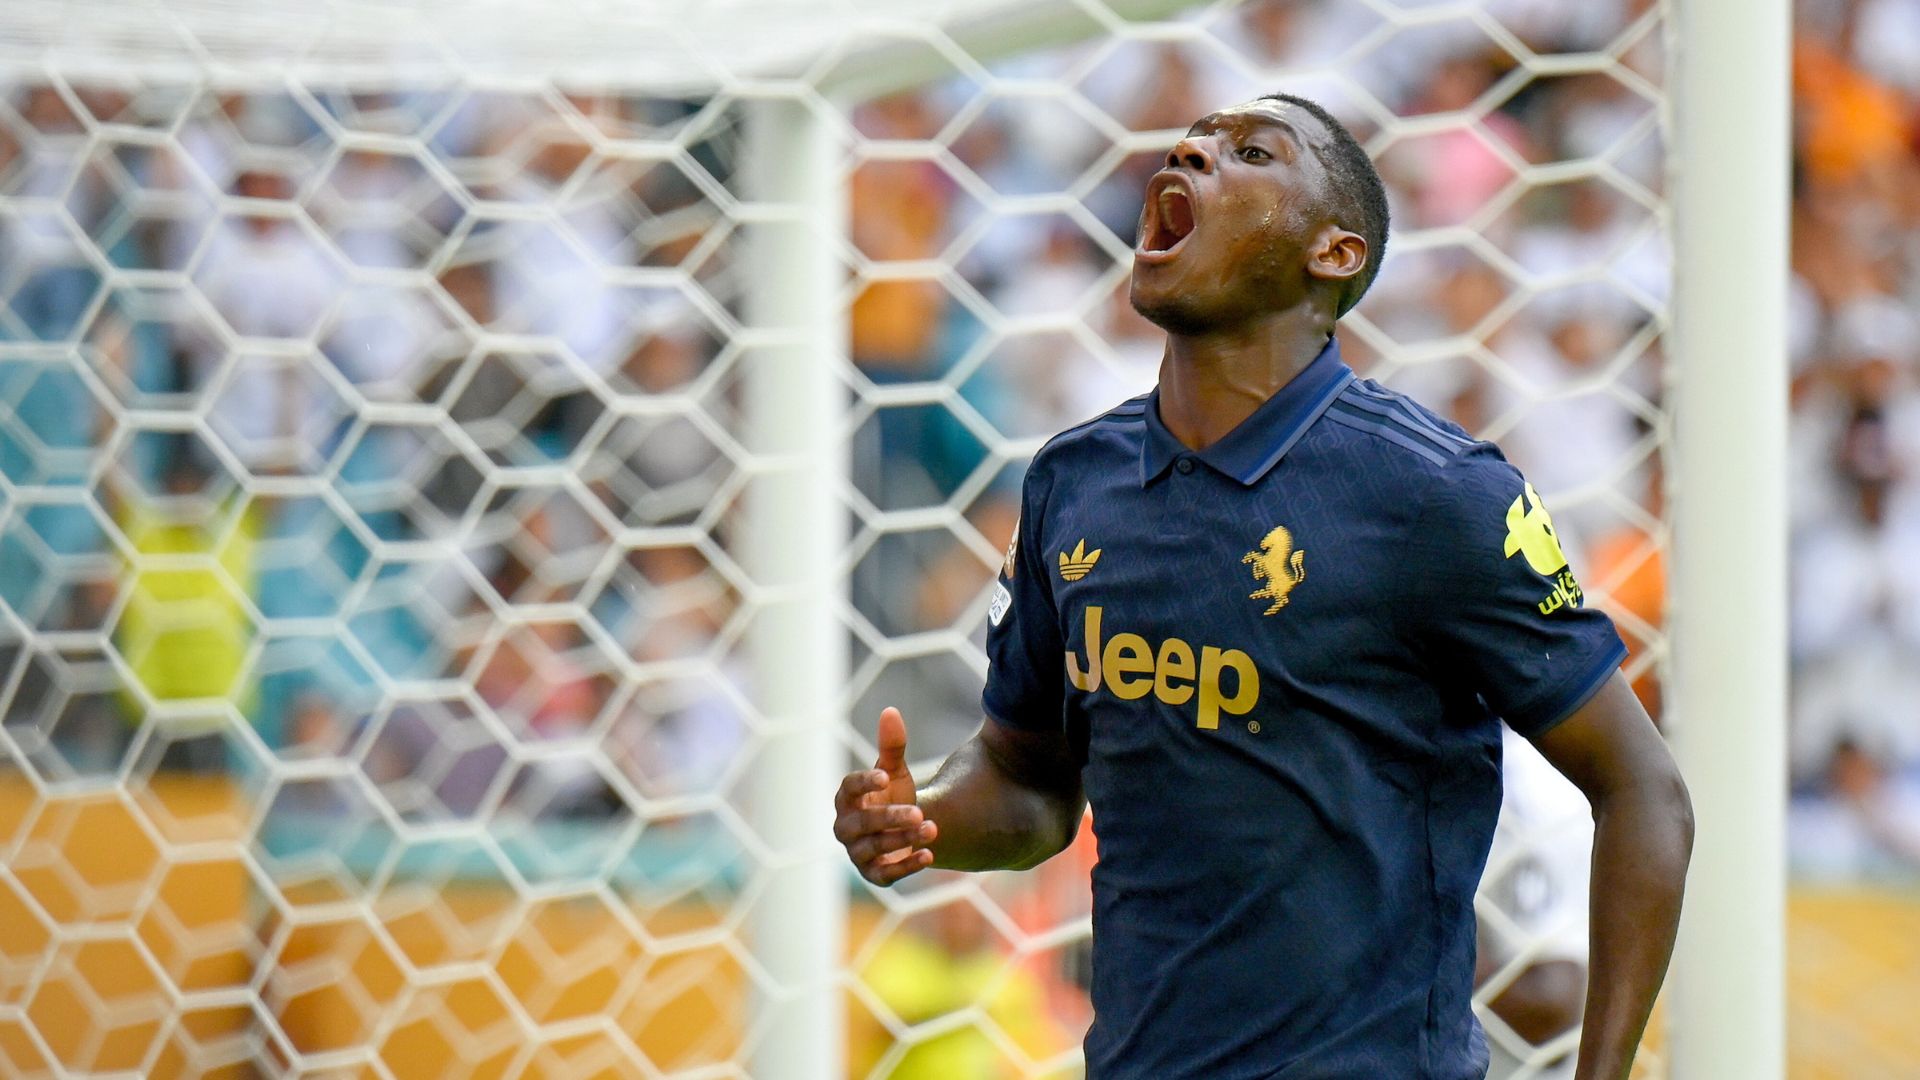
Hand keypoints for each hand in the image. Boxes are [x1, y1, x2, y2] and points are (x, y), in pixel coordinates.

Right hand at [833, 707, 937, 885]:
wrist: (903, 831)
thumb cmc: (892, 796)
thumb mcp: (895, 772)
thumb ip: (892, 746)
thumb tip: (890, 711)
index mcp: (847, 798)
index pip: (849, 788)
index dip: (864, 783)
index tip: (884, 776)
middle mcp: (846, 826)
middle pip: (863, 822)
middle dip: (890, 818)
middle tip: (919, 812)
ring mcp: (857, 852)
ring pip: (875, 847)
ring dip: (904, 839)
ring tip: (932, 829)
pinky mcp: (874, 874)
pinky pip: (886, 874)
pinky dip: (907, 866)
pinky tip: (929, 854)